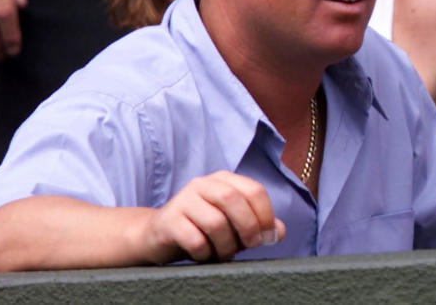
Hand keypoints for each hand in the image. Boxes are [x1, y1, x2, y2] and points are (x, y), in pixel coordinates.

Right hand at [137, 171, 285, 263]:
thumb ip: (258, 225)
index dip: (265, 215)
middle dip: (248, 227)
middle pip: (234, 200)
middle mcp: (203, 184)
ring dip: (226, 245)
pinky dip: (205, 253)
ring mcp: (183, 200)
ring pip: (215, 222)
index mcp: (224, 180)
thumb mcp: (233, 224)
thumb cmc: (202, 229)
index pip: (254, 190)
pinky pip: (194, 239)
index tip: (268, 237)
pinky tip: (204, 255)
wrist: (156, 236)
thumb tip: (279, 232)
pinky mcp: (168, 221)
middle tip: (250, 246)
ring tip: (224, 254)